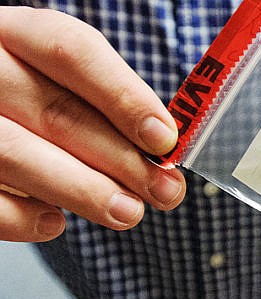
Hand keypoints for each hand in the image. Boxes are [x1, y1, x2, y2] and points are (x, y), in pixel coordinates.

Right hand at [0, 7, 184, 242]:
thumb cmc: (32, 100)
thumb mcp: (64, 84)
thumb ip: (108, 107)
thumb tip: (163, 152)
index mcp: (15, 34)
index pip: (72, 50)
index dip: (124, 97)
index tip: (165, 138)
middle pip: (54, 111)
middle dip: (120, 158)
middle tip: (164, 190)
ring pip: (16, 152)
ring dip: (83, 189)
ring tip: (128, 211)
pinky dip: (22, 216)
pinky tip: (56, 222)